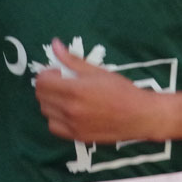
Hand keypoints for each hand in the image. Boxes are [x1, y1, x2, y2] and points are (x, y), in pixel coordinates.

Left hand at [34, 40, 165, 142]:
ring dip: (51, 102)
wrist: (139, 116)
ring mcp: (72, 125)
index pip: (42, 82)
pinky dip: (56, 119)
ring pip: (46, 112)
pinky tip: (69, 112)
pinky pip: (54, 127)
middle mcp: (70, 109)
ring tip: (66, 98)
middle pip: (41, 97)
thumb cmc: (122, 91)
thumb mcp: (97, 71)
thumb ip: (72, 60)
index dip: (47, 74)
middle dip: (47, 87)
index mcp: (75, 90)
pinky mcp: (76, 137)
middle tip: (62, 83)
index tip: (58, 73)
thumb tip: (55, 45)